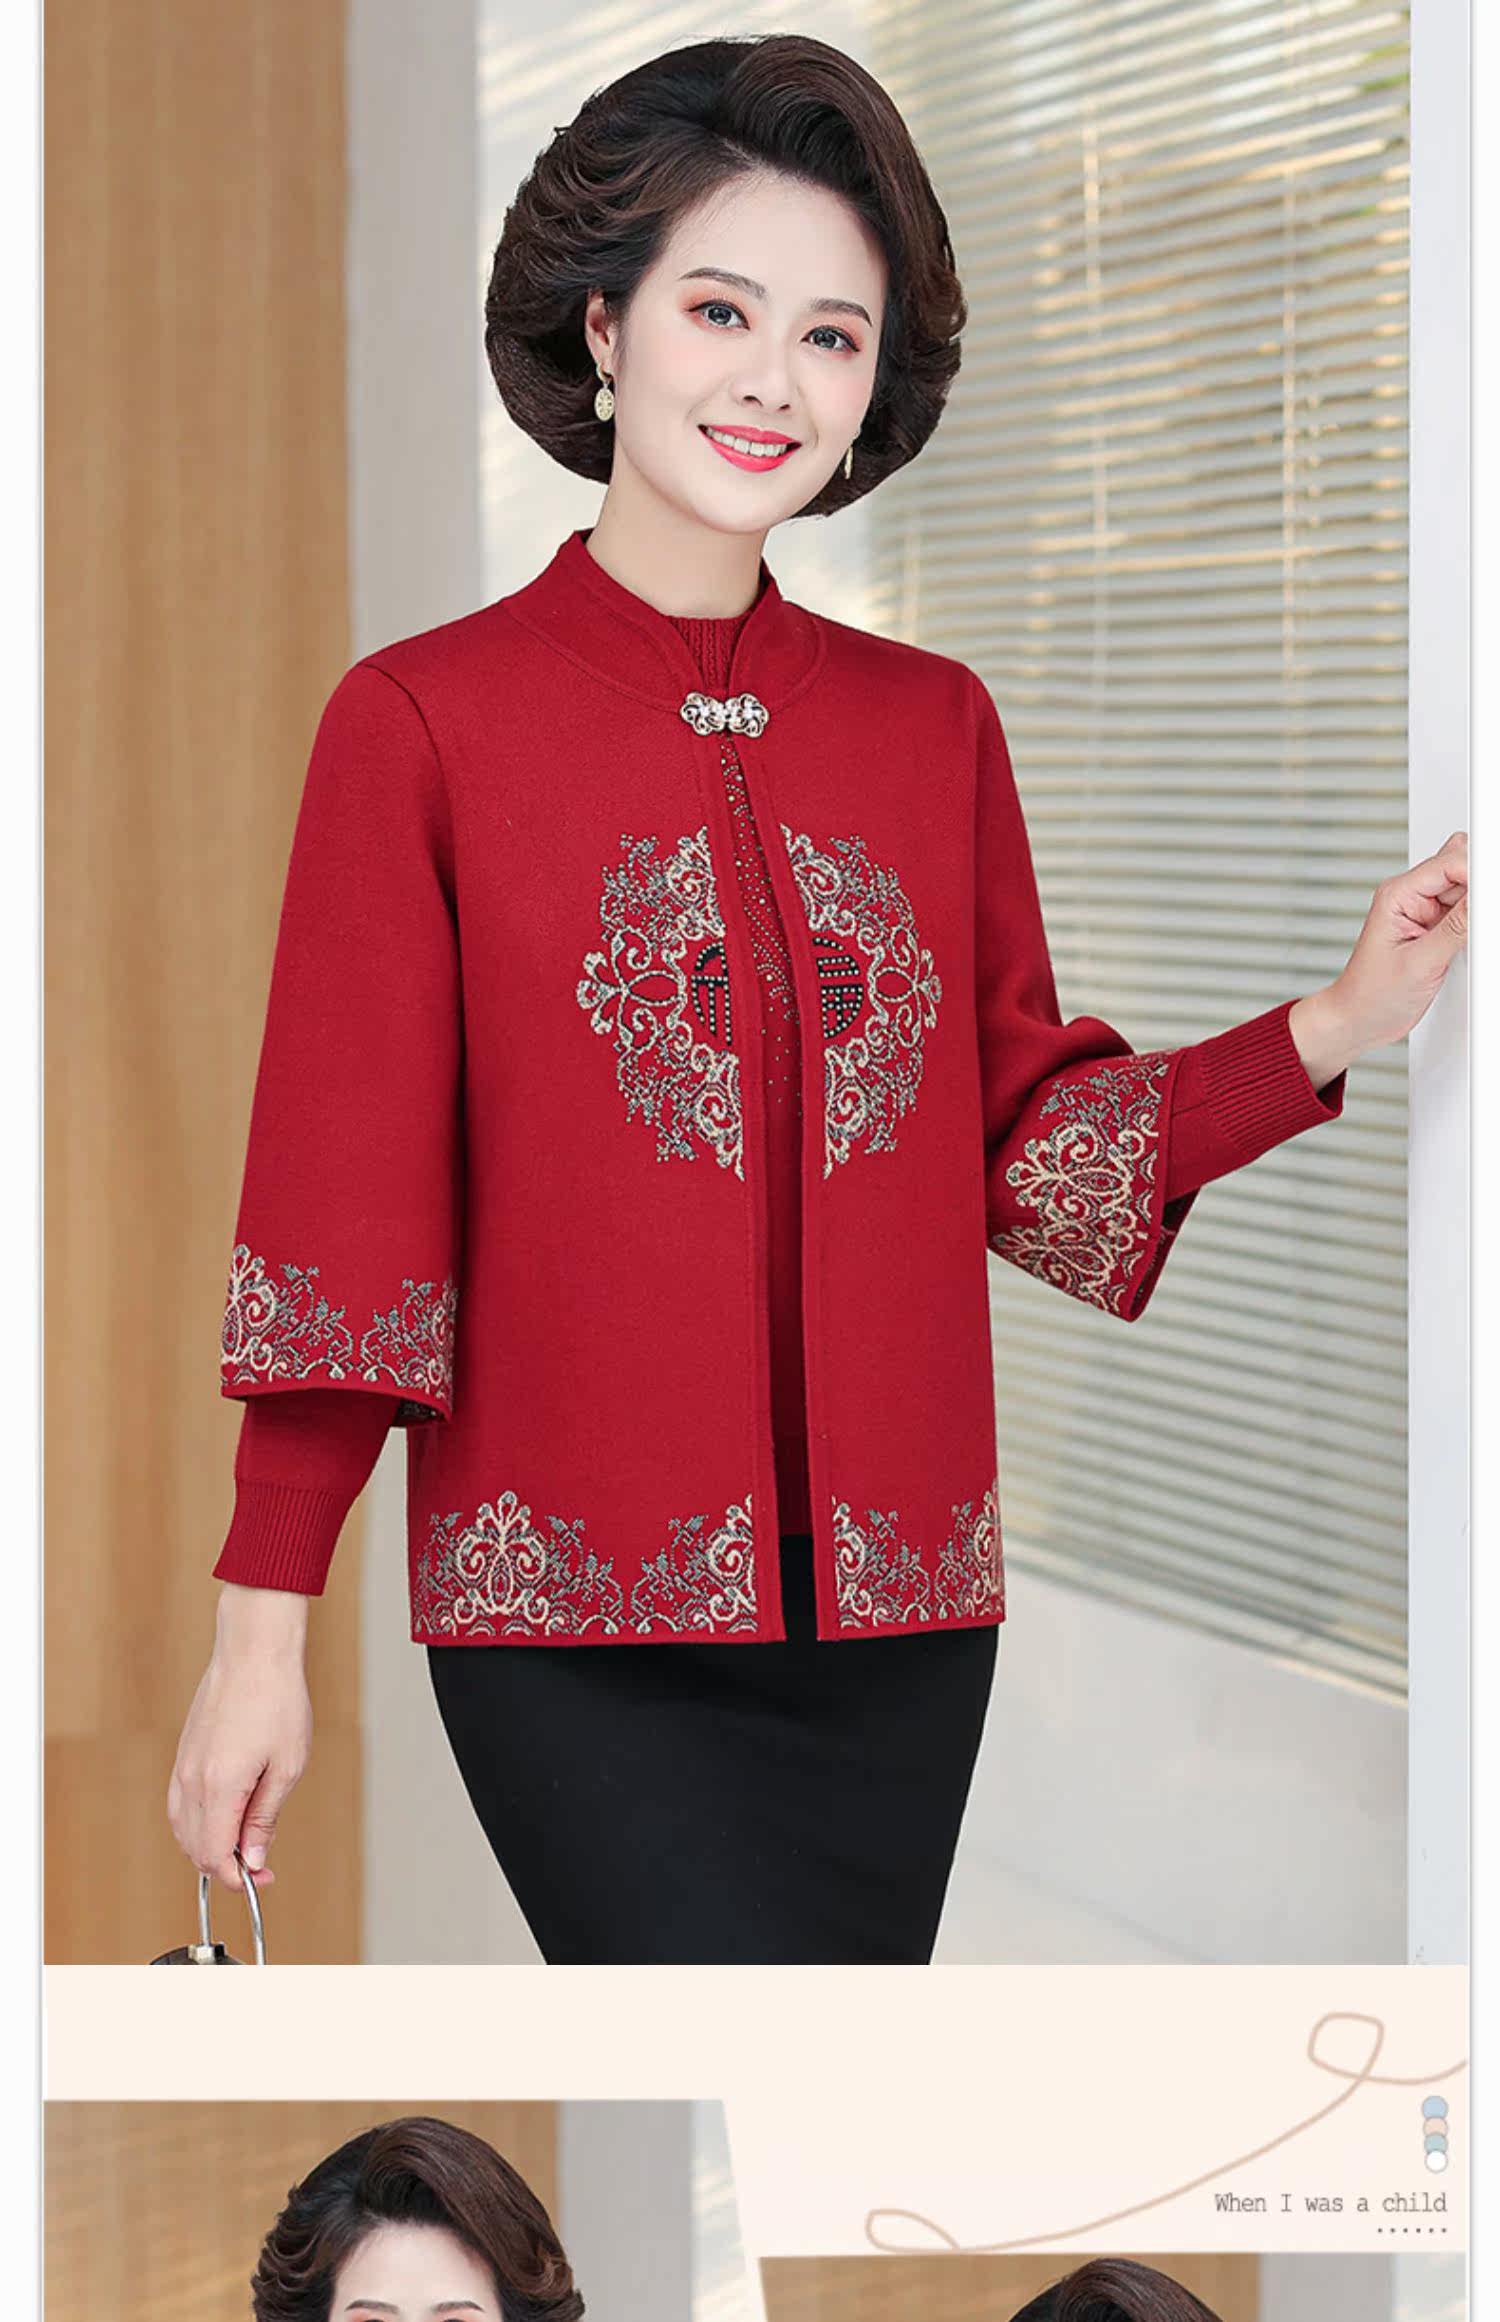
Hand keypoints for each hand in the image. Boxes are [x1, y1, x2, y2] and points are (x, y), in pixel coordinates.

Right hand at [166, 1583, 312, 1893]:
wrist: (253, 1653)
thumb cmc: (277, 1701)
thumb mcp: (287, 1766)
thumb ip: (266, 1816)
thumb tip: (255, 1858)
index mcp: (219, 1787)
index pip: (215, 1855)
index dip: (237, 1878)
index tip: (263, 1880)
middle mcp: (192, 1781)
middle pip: (195, 1848)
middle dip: (225, 1866)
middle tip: (262, 1865)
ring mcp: (183, 1767)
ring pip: (183, 1829)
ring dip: (208, 1847)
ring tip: (246, 1843)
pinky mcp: (183, 1755)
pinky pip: (180, 1806)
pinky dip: (197, 1824)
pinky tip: (224, 1820)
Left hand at [1307, 830, 1468, 1065]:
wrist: (1359, 1020)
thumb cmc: (1371, 994)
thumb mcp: (1420, 962)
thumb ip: (1457, 928)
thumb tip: (1482, 899)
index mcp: (1398, 894)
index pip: (1450, 862)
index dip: (1479, 873)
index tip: (1491, 894)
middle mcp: (1411, 897)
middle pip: (1463, 870)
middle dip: (1480, 889)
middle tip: (1481, 921)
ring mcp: (1425, 912)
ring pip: (1469, 891)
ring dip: (1478, 910)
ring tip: (1473, 938)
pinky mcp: (1437, 929)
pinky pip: (1467, 914)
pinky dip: (1477, 925)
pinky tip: (1474, 942)